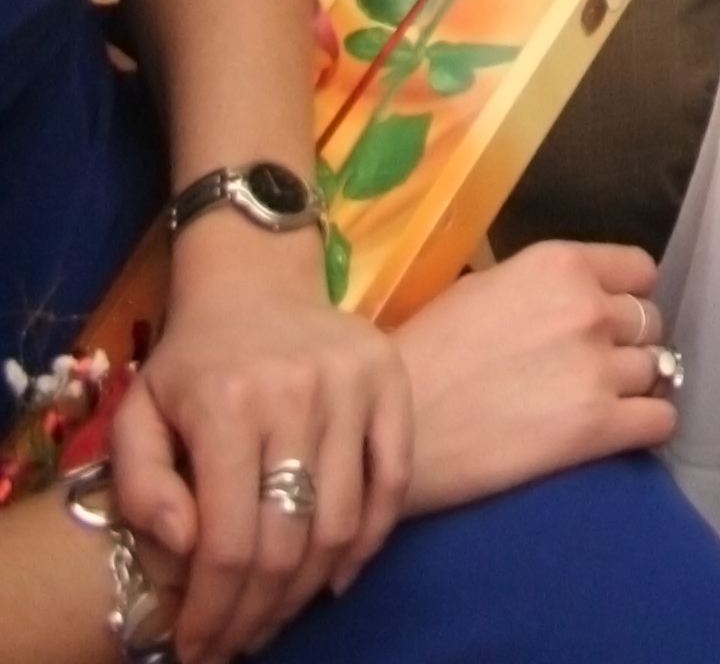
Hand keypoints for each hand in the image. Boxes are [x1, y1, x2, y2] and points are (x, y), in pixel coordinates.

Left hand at [112, 242, 410, 662]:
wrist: (254, 278)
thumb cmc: (191, 359)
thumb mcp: (139, 414)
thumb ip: (142, 486)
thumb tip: (184, 546)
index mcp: (226, 403)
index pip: (228, 540)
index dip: (214, 610)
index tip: (200, 648)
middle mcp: (296, 392)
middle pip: (287, 541)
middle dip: (259, 612)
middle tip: (239, 643)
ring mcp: (353, 384)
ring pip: (341, 522)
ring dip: (309, 590)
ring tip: (278, 615)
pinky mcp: (392, 379)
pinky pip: (394, 480)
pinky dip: (369, 542)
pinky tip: (336, 577)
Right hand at [394, 243, 678, 516]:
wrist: (395, 429)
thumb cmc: (424, 356)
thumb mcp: (484, 288)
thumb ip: (543, 288)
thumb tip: (575, 299)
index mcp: (560, 264)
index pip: (639, 271)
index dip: (625, 298)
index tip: (608, 322)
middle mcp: (588, 307)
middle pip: (649, 322)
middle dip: (627, 344)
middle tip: (594, 370)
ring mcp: (597, 367)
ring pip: (657, 369)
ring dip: (635, 387)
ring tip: (600, 405)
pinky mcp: (598, 427)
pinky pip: (661, 419)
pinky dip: (648, 426)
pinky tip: (620, 433)